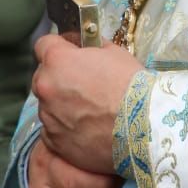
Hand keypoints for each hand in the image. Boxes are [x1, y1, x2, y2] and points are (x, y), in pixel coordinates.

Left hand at [32, 34, 141, 174]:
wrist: (143, 127)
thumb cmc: (130, 86)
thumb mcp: (114, 53)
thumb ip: (92, 47)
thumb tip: (87, 47)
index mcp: (57, 61)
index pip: (44, 44)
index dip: (60, 46)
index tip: (72, 51)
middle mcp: (46, 88)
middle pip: (43, 76)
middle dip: (58, 76)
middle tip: (83, 83)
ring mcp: (48, 118)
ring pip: (48, 105)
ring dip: (61, 104)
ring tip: (89, 110)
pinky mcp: (55, 143)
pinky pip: (53, 130)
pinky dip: (65, 128)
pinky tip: (87, 128)